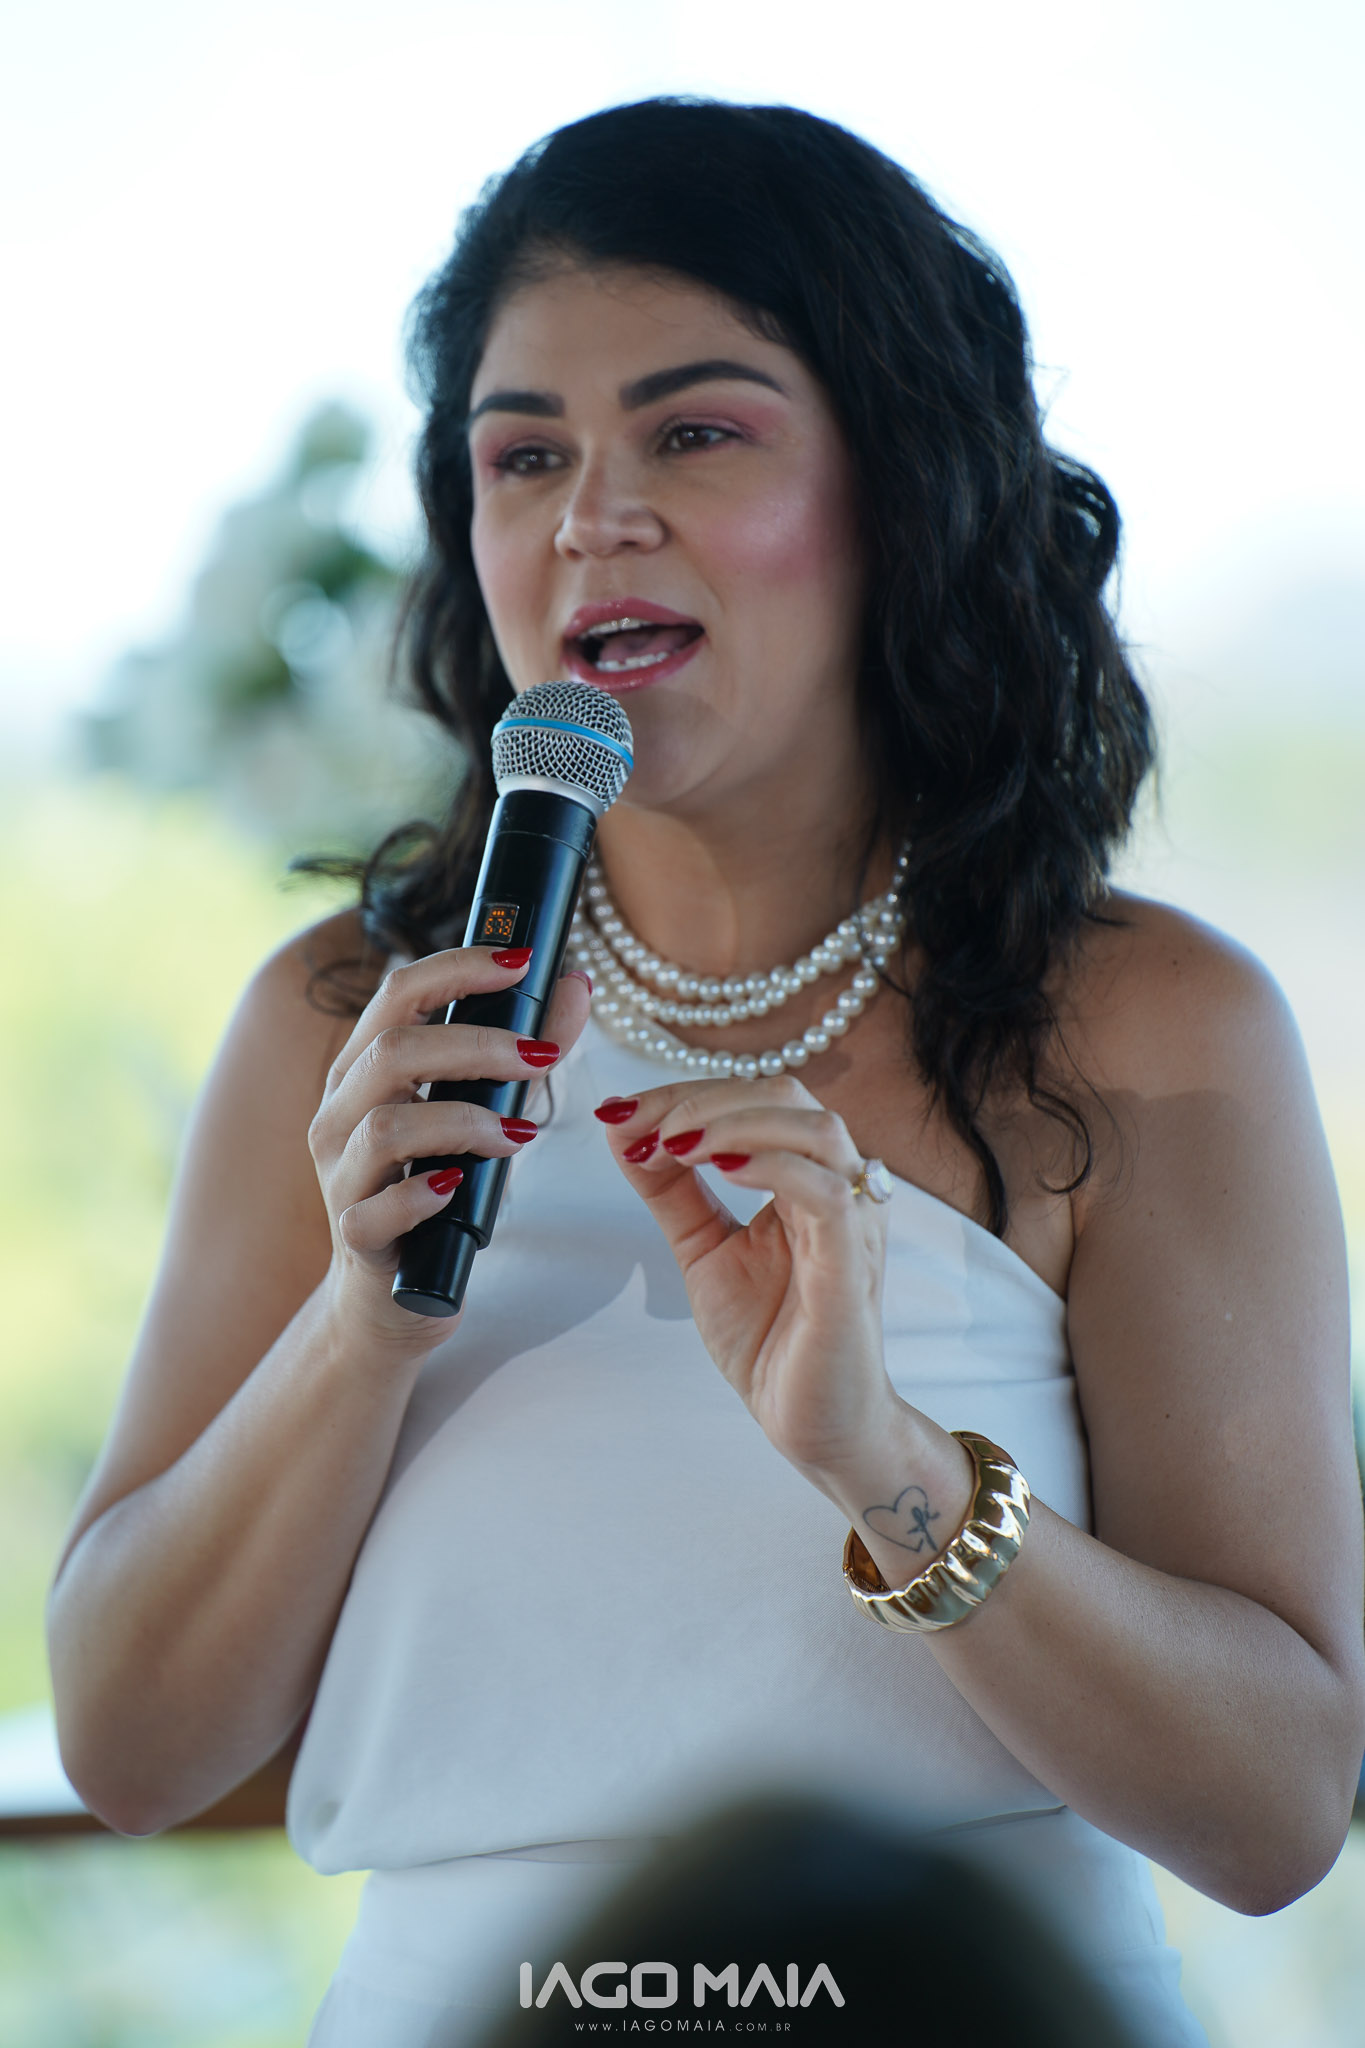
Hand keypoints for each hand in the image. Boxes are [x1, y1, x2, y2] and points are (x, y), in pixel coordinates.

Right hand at [308, 949, 591, 1353]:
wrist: (390, 1294)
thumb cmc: (439, 1190)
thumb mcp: (483, 1114)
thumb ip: (526, 1051)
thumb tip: (578, 985)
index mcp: (366, 1069)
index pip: (398, 994)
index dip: (458, 968)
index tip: (523, 963)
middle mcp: (340, 1112)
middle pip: (392, 1050)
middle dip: (476, 1044)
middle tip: (543, 1057)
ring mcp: (341, 1174)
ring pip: (385, 1125)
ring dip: (463, 1121)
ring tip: (518, 1137)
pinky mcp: (355, 1234)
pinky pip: (379, 1207)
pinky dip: (424, 1193)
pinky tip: (460, 1188)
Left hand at [595, 1076, 896, 1477]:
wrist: (812, 1425)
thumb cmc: (771, 1339)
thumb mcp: (703, 1250)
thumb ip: (671, 1191)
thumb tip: (620, 1129)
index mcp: (805, 1177)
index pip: (755, 1099)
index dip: (683, 1094)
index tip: (618, 1113)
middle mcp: (838, 1188)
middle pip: (786, 1096)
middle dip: (702, 1098)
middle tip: (641, 1126)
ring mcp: (853, 1223)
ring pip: (816, 1129)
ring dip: (735, 1121)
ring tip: (674, 1144)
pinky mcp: (853, 1265)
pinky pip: (827, 1193)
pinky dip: (772, 1165)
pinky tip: (719, 1167)